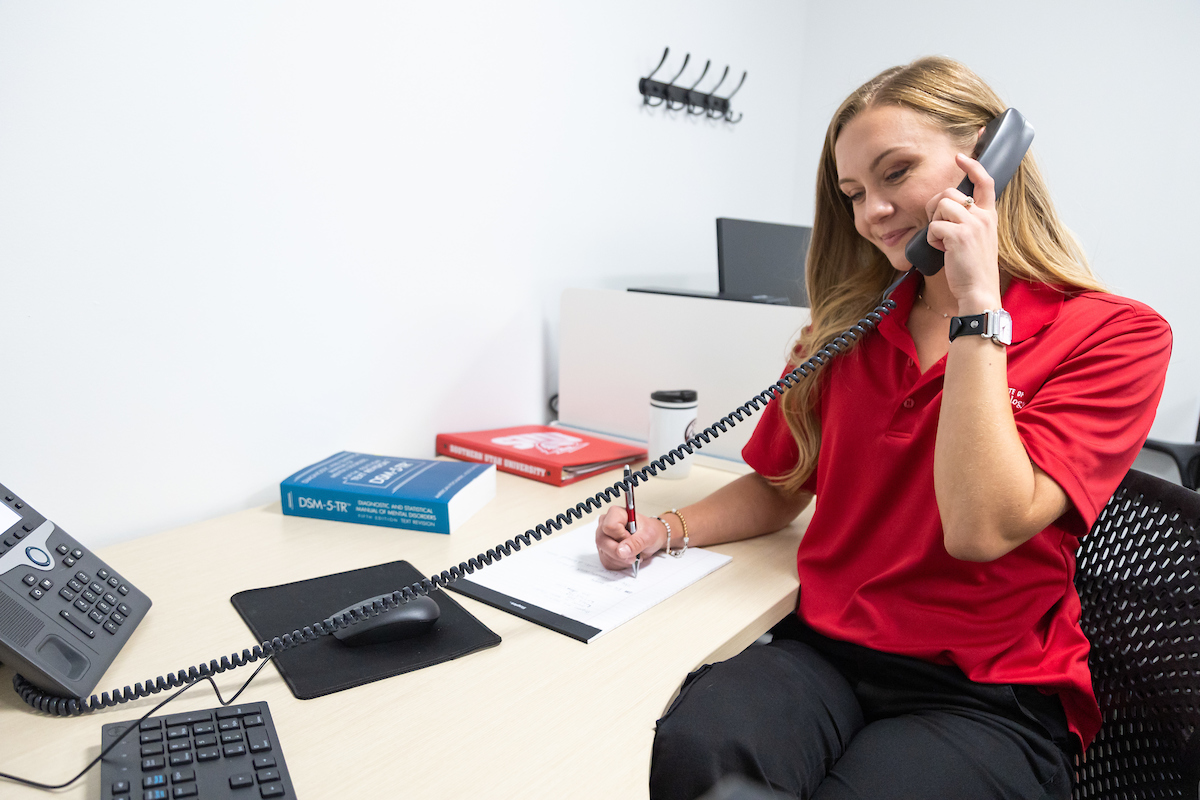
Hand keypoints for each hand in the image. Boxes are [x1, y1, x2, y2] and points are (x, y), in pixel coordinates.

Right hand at [595, 506, 666, 570]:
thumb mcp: (648, 535)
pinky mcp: (602, 550)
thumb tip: (621, 551)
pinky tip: (627, 557)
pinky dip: (620, 563)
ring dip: (622, 559)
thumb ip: (636, 542)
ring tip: (633, 553)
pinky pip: (607, 561)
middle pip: (603, 542)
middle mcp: (604, 524)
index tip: (632, 537)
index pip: (609, 527)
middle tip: (635, 552)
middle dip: (621, 552)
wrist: (650, 539)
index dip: (621, 536)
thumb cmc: (649, 531)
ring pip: (605, 554)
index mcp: (615, 513)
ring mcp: (602, 537)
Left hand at [924, 152, 1001, 311]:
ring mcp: (973, 225)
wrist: (978, 290)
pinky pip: (933, 227)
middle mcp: (983, 216)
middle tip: (937, 226)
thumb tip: (946, 207)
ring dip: (933, 224)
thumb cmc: (972, 267)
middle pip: (950, 193)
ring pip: (940, 206)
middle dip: (935, 207)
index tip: (960, 155)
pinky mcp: (959, 236)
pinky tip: (942, 251)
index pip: (985, 181)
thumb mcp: (977, 238)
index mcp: (989, 215)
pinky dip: (931, 240)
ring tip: (943, 241)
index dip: (972, 165)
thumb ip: (967, 220)